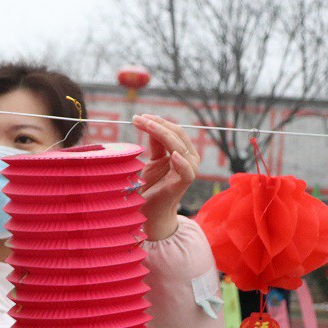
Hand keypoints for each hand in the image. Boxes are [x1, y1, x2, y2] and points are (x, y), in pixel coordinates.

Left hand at [131, 114, 199, 240]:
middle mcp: (189, 159)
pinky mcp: (183, 184)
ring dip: (163, 134)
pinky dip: (181, 162)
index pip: (174, 131)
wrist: (149, 210)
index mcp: (183, 152)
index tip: (138, 117)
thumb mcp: (153, 160)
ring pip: (180, 147)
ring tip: (147, 125)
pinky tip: (173, 155)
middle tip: (138, 118)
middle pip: (178, 135)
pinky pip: (187, 171)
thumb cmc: (151, 186)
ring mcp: (188, 171)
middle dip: (158, 124)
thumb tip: (150, 123)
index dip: (158, 121)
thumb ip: (156, 143)